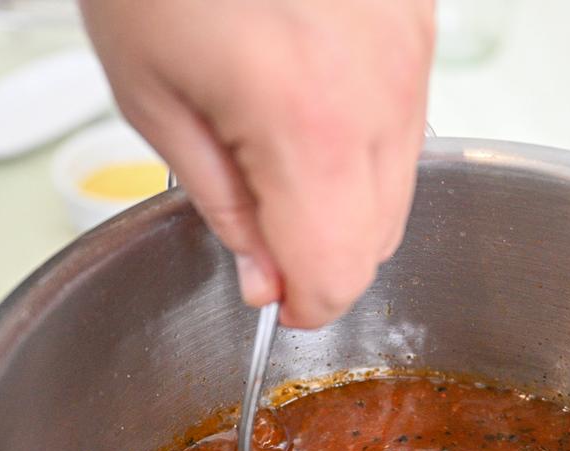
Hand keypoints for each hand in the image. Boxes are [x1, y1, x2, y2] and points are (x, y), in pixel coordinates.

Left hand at [80, 0, 434, 328]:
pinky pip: (409, 122)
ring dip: (345, 196)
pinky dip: (364, 140)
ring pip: (404, 185)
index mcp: (309, 124)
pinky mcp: (417, 23)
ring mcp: (411, 53)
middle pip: (382, 239)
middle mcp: (382, 94)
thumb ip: (223, 206)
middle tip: (258, 214)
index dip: (303, 303)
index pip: (341, 273)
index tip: (270, 293)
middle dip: (322, 250)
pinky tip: (308, 100)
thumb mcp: (152, 96)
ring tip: (274, 140)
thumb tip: (266, 276)